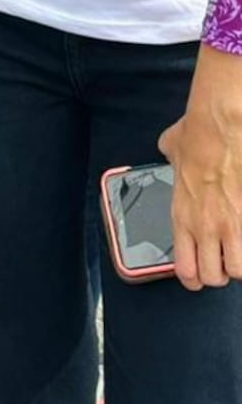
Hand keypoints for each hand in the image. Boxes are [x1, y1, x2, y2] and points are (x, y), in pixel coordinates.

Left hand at [159, 45, 241, 287]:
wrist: (223, 125)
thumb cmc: (199, 134)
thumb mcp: (172, 147)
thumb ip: (170, 156)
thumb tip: (169, 148)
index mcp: (182, 215)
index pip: (184, 269)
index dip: (193, 276)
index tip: (199, 273)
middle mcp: (205, 227)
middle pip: (213, 278)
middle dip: (218, 273)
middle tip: (221, 261)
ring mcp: (231, 226)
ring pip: (238, 271)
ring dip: (238, 263)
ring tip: (236, 249)